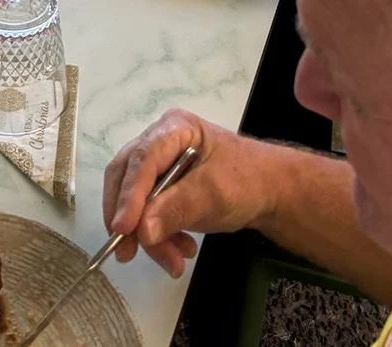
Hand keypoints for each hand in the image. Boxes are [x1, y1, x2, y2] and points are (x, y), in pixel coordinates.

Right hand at [103, 110, 268, 277]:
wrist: (269, 192)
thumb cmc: (246, 182)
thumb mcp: (215, 194)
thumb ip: (177, 209)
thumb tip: (141, 231)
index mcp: (173, 129)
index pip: (142, 160)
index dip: (129, 194)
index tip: (122, 229)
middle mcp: (159, 142)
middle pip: (128, 178)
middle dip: (130, 219)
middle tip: (128, 253)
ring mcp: (160, 165)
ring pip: (135, 201)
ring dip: (149, 236)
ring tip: (174, 262)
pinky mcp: (163, 188)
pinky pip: (147, 213)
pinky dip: (159, 237)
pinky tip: (180, 249)